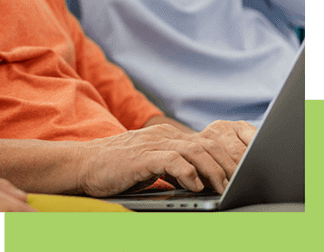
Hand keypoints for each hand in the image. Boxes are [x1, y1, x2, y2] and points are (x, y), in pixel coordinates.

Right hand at [75, 121, 253, 196]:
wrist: (83, 165)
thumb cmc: (116, 169)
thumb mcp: (151, 165)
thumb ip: (175, 167)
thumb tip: (202, 181)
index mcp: (167, 136)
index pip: (207, 142)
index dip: (227, 158)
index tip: (240, 176)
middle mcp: (162, 135)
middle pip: (207, 144)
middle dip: (227, 165)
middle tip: (239, 184)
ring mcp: (152, 144)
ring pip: (195, 151)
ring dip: (213, 171)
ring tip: (222, 188)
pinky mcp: (141, 156)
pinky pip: (173, 161)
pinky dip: (188, 173)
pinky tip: (195, 186)